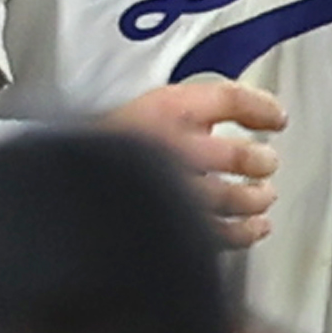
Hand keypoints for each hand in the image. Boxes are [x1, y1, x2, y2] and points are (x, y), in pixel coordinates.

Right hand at [105, 76, 288, 246]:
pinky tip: (254, 228)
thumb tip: (226, 119)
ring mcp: (174, 191)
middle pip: (240, 154)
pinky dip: (245, 232)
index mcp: (165, 110)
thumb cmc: (94, 148)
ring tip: (263, 196)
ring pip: (235, 198)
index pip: (230, 98)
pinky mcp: (170, 226)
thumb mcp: (137, 109)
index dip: (260, 106)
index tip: (276, 116)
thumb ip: (180, 113)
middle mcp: (175, 147)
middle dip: (260, 161)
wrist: (55, 188)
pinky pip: (221, 234)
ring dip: (257, 198)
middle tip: (266, 163)